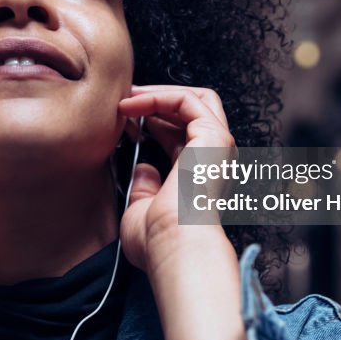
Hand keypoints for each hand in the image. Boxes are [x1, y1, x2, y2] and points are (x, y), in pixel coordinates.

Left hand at [117, 85, 245, 339]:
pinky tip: (133, 105)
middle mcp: (212, 159)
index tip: (123, 120)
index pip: (180, 135)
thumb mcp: (141, 211)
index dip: (152, 121)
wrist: (173, 246)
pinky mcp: (214, 136)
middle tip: (128, 101)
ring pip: (197, 99)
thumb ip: (144, 189)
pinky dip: (159, 96)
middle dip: (160, 99)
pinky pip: (188, 101)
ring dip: (158, 93)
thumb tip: (143, 168)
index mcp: (198, 176)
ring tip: (127, 98)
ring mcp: (217, 146)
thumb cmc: (157, 241)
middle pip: (195, 110)